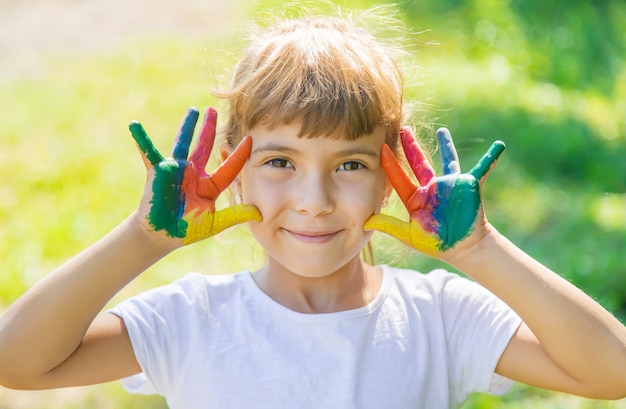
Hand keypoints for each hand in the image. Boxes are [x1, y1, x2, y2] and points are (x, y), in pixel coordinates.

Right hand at [130, 107, 260, 246]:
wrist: (162, 235)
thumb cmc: (187, 230)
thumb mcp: (215, 223)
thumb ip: (235, 215)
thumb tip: (259, 213)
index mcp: (209, 185)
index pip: (229, 168)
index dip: (240, 155)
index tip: (250, 139)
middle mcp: (194, 173)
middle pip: (204, 146)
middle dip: (209, 128)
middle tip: (213, 111)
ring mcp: (176, 170)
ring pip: (183, 143)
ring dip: (187, 126)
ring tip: (194, 110)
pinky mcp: (158, 171)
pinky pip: (148, 153)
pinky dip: (141, 139)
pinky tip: (134, 125)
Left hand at [364, 127, 503, 257]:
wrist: (463, 248)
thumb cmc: (436, 243)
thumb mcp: (409, 234)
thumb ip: (390, 225)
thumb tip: (365, 222)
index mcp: (416, 197)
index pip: (399, 177)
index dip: (390, 163)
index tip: (381, 148)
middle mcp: (431, 188)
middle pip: (418, 162)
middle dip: (410, 145)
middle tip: (403, 128)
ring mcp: (450, 185)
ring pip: (447, 160)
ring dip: (446, 146)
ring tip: (442, 131)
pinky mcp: (468, 185)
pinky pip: (482, 169)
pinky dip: (490, 159)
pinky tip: (499, 145)